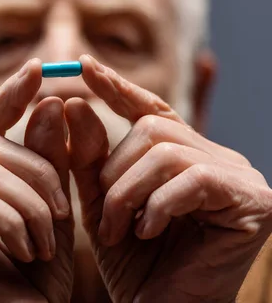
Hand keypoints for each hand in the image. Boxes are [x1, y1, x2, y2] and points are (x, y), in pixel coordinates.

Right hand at [0, 59, 76, 302]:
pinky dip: (10, 219)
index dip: (6, 98)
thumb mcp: (50, 213)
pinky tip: (25, 250)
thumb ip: (48, 161)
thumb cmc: (34, 283)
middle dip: (37, 170)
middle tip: (62, 213)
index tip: (36, 69)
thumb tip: (49, 102)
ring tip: (45, 242)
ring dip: (29, 202)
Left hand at [71, 54, 271, 302]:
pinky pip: (193, 178)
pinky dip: (159, 205)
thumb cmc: (134, 263)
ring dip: (129, 192)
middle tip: (104, 219)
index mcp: (185, 155)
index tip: (83, 65)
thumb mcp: (103, 203)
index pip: (151, 109)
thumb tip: (74, 101)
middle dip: (114, 172)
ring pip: (166, 151)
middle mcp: (218, 158)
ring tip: (120, 230)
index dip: (117, 87)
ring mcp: (241, 178)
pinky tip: (148, 232)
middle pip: (153, 130)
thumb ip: (89, 157)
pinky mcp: (256, 203)